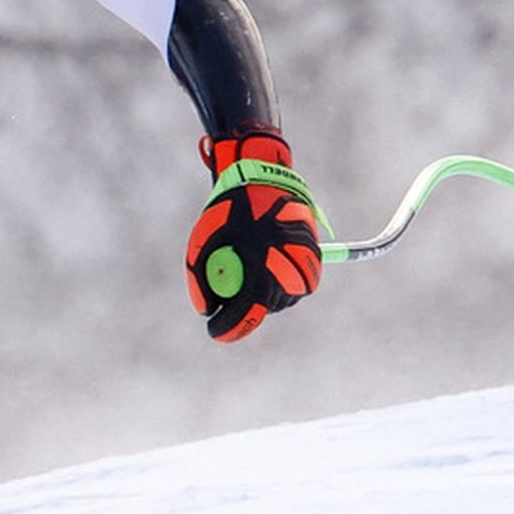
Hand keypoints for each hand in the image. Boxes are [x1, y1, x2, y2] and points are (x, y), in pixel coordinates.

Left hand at [185, 129, 322, 341]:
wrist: (262, 181)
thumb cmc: (227, 213)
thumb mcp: (201, 244)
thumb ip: (199, 281)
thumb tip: (207, 310)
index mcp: (259, 267)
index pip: (247, 313)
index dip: (229, 328)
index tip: (214, 332)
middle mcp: (287, 269)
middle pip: (267, 309)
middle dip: (246, 308)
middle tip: (227, 298)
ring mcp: (304, 264)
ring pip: (285, 299)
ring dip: (266, 295)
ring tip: (249, 271)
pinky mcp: (314, 257)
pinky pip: (300, 285)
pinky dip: (282, 283)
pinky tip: (267, 266)